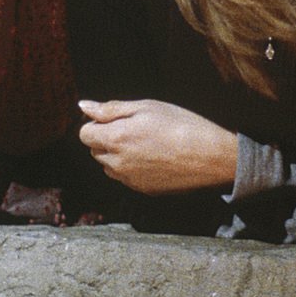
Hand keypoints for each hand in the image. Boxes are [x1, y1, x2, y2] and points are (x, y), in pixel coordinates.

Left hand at [77, 99, 238, 193]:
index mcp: (115, 139)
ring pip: (109, 166)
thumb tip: (83, 106)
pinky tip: (155, 158)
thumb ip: (111, 109)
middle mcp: (116, 164)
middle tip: (136, 128)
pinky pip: (126, 178)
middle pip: (95, 150)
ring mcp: (129, 180)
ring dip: (118, 155)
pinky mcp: (143, 190)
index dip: (98, 123)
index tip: (117, 119)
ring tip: (146, 144)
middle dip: (107, 139)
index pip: (84, 133)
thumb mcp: (147, 107)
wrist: (212, 158)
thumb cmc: (182, 126)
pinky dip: (132, 168)